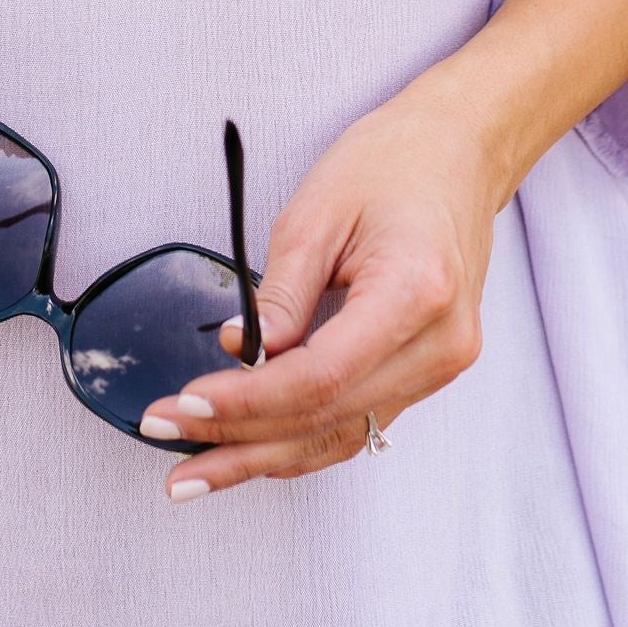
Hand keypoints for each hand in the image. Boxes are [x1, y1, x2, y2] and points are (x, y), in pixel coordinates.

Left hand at [141, 58, 508, 493]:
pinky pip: (358, 421)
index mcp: (416, 292)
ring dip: (265, 457)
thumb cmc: (391, 164)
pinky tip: (248, 448)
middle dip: (241, 440)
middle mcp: (439, 344)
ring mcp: (441, 364)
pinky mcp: (428, 370)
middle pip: (329, 420)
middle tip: (167, 443)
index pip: (321, 377)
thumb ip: (280, 292)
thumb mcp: (318, 210)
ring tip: (195, 472)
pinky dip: (299, 438)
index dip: (248, 401)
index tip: (186, 404)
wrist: (460, 153)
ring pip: (342, 437)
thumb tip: (239, 354)